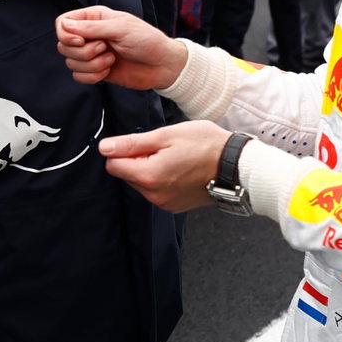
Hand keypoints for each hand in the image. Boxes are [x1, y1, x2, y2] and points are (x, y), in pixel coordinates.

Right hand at [55, 6, 186, 88]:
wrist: (162, 65)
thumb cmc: (147, 40)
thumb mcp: (121, 28)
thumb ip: (92, 28)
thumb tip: (65, 26)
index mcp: (94, 18)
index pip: (63, 22)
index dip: (66, 34)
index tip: (80, 41)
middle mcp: (90, 35)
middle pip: (64, 45)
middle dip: (83, 52)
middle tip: (104, 48)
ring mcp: (92, 54)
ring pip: (71, 62)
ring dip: (91, 65)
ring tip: (111, 60)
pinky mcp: (95, 70)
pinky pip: (78, 76)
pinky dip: (92, 76)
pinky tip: (107, 71)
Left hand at [99, 120, 229, 212]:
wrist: (236, 166)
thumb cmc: (205, 145)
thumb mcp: (166, 135)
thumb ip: (132, 143)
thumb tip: (104, 147)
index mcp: (149, 176)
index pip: (113, 165)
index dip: (123, 150)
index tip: (143, 143)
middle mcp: (154, 195)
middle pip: (127, 175)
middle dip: (138, 160)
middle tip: (164, 148)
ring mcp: (165, 203)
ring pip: (141, 183)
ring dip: (150, 169)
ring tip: (175, 158)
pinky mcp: (174, 206)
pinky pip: (156, 191)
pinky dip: (162, 179)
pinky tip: (180, 169)